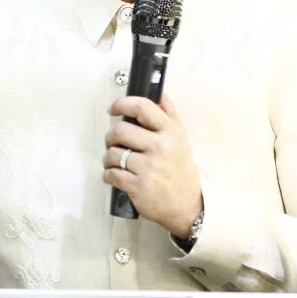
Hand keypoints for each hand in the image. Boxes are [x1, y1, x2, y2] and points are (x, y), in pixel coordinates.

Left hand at [104, 94, 202, 237]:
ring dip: (108, 157)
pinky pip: (111, 174)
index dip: (122, 104)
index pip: (142, 107)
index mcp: (171, 133)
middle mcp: (160, 148)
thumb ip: (170, 114)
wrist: (187, 205)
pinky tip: (115, 175)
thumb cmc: (181, 170)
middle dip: (111, 136)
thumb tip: (159, 92)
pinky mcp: (138, 186)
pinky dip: (108, 174)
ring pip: (112, 153)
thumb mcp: (181, 139)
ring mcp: (149, 168)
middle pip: (120, 130)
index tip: (113, 108)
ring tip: (114, 161)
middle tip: (113, 141)